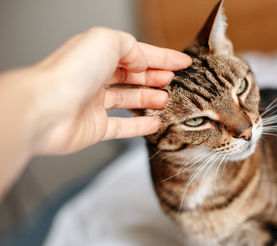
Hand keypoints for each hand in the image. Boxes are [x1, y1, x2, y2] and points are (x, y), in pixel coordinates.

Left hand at [31, 27, 191, 154]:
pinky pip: (122, 127)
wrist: (47, 109)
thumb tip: (142, 63)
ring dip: (150, 98)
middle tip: (175, 81)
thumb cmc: (71, 72)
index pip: (136, 52)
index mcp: (96, 54)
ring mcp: (94, 104)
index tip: (183, 62)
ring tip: (168, 100)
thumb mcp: (107, 41)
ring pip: (128, 100)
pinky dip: (140, 126)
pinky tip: (155, 123)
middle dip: (156, 77)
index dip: (162, 56)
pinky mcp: (95, 128)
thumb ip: (130, 47)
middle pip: (132, 76)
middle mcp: (94, 78)